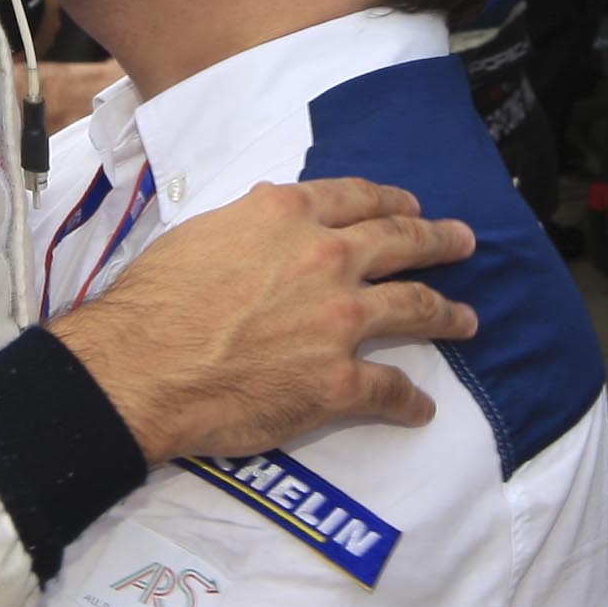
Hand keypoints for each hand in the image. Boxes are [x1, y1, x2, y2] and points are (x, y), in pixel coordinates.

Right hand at [48, 177, 469, 461]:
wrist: (140, 367)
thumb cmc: (155, 300)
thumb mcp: (202, 232)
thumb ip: (250, 225)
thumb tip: (269, 221)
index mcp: (288, 215)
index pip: (358, 198)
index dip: (392, 201)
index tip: (411, 205)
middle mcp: (326, 258)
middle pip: (401, 241)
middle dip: (439, 240)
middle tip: (463, 243)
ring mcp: (340, 321)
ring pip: (414, 307)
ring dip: (447, 313)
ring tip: (467, 319)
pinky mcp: (339, 382)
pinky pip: (391, 390)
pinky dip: (411, 401)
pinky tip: (422, 408)